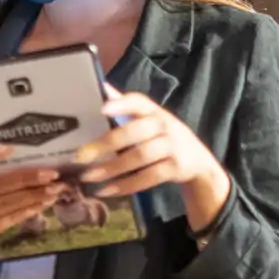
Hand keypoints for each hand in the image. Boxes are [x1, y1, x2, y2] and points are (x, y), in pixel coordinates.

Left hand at [78, 91, 231, 233]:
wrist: (198, 162)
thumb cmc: (164, 137)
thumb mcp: (151, 119)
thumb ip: (127, 107)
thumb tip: (101, 87)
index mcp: (154, 111)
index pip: (138, 101)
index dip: (121, 104)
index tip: (102, 108)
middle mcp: (164, 125)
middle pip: (133, 132)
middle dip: (106, 144)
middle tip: (80, 156)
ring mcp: (172, 146)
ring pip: (139, 157)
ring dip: (112, 168)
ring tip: (88, 177)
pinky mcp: (175, 168)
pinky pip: (147, 178)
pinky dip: (125, 185)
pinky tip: (105, 191)